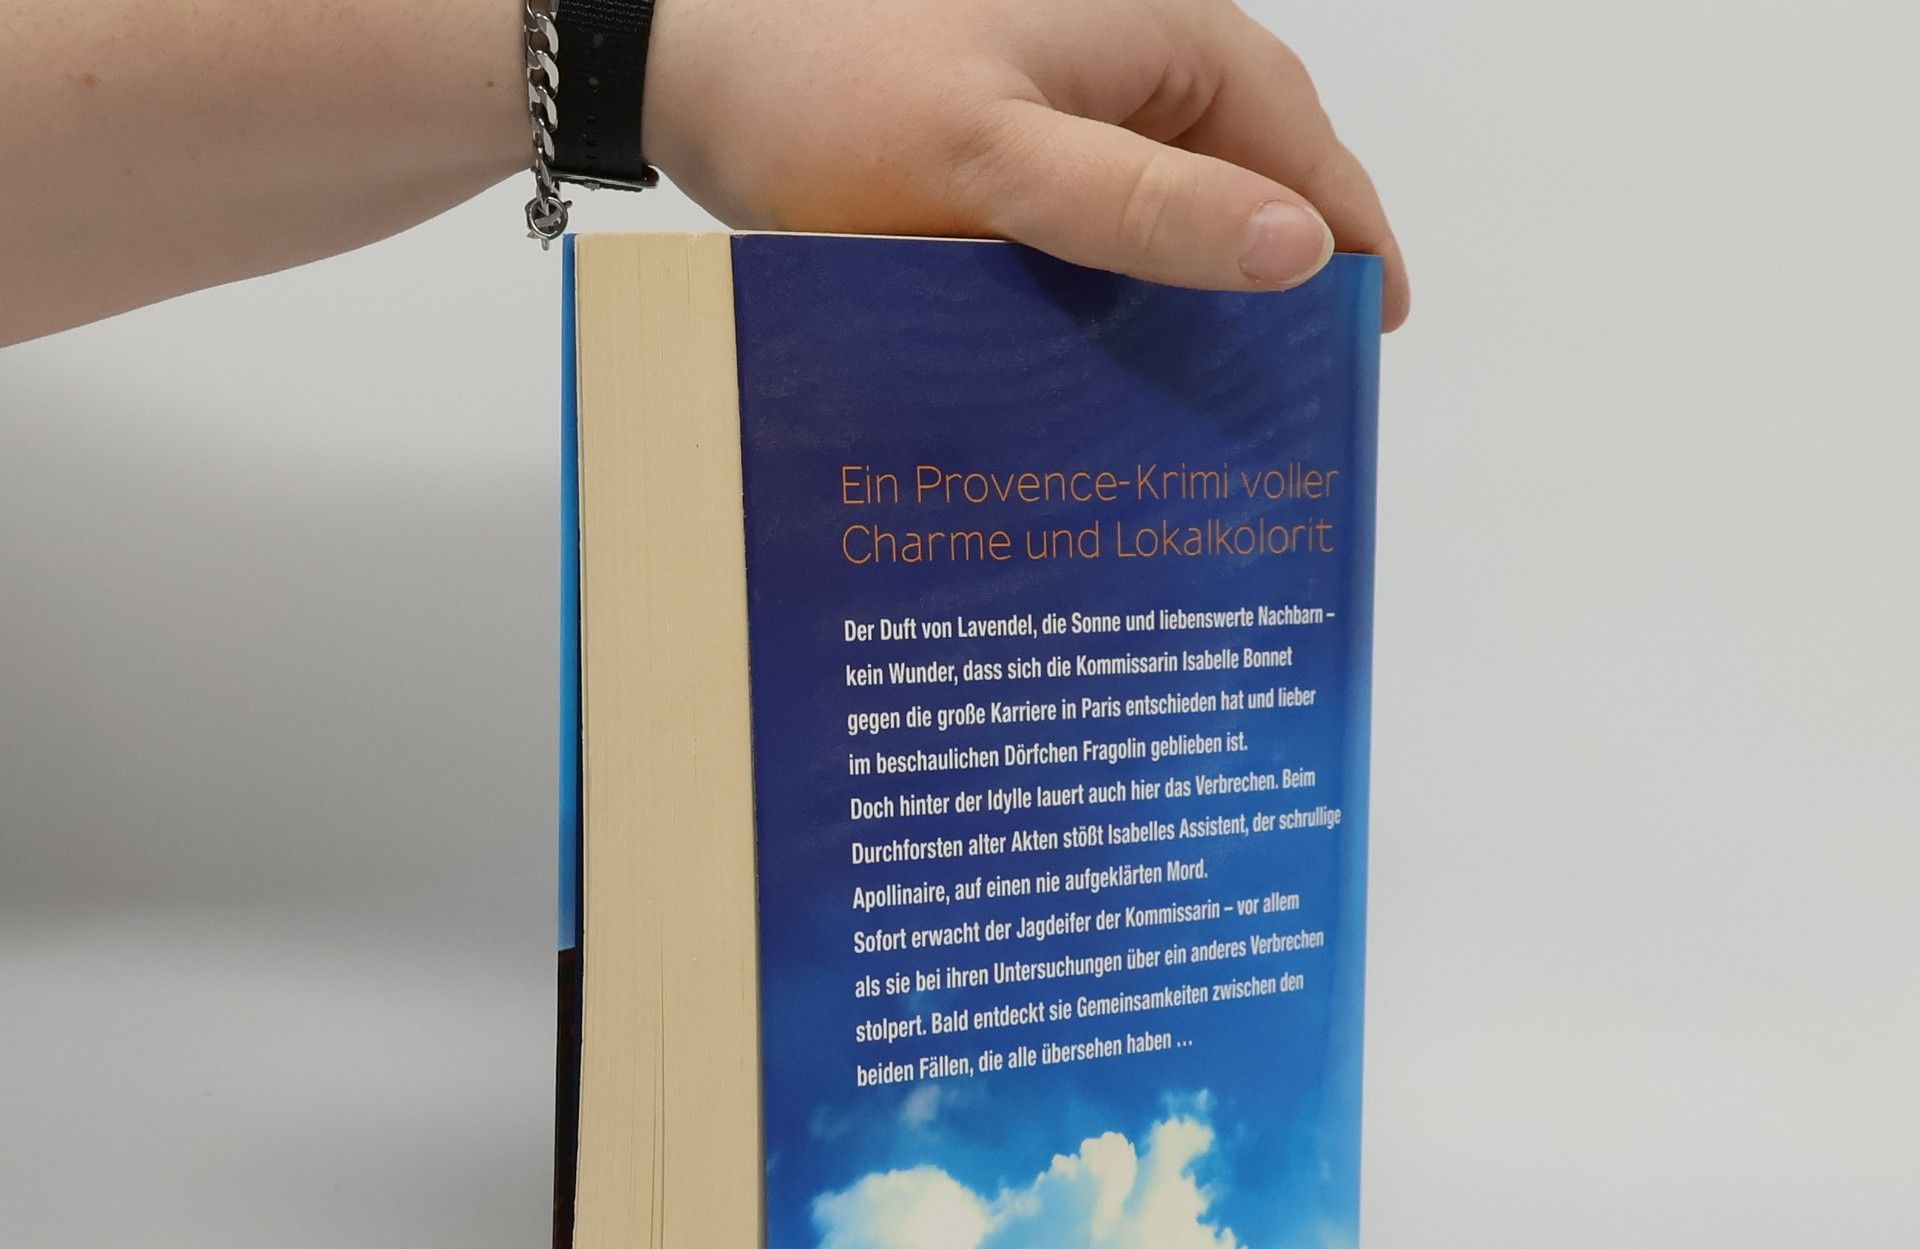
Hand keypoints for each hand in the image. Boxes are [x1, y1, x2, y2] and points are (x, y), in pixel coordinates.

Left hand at [646, 0, 1408, 324]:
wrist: (681, 58)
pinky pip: (1086, 212)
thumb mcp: (997, 163)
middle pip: (1235, 167)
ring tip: (1209, 386)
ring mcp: (1052, 92)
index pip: (1293, 136)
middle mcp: (1116, 50)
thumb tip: (1295, 248)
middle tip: (1293, 382)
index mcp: (1153, 33)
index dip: (1343, 229)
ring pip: (1158, 194)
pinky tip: (1103, 349)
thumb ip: (1143, 206)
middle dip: (1270, 266)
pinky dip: (1111, 275)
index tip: (1373, 324)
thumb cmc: (829, 91)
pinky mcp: (995, 134)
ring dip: (1187, 279)